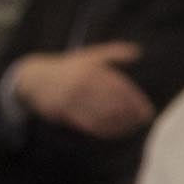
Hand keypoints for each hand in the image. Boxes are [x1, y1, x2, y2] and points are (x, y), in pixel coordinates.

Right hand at [10, 40, 152, 134]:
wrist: (35, 78)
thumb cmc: (69, 68)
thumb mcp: (89, 56)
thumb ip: (113, 53)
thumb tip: (137, 51)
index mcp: (90, 70)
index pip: (119, 88)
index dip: (136, 101)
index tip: (147, 111)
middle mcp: (81, 84)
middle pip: (112, 103)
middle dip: (131, 115)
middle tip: (143, 121)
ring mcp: (70, 98)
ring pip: (101, 116)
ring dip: (120, 124)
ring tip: (132, 127)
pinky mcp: (62, 111)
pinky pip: (88, 125)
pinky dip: (104, 130)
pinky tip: (115, 132)